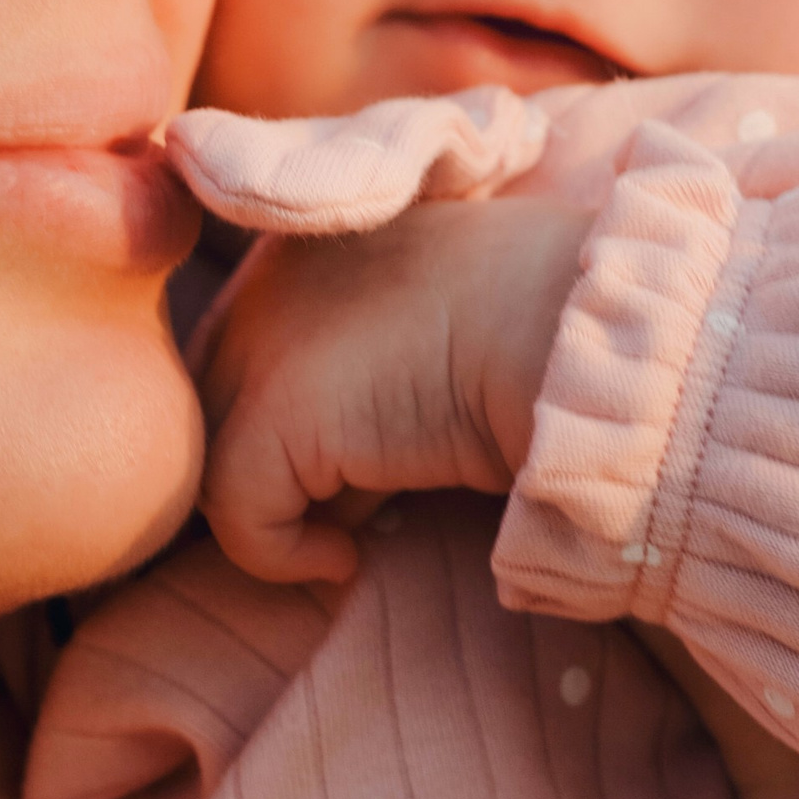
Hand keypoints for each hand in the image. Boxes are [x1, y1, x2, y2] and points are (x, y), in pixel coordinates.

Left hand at [194, 192, 589, 585]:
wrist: (586, 339)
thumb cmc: (546, 342)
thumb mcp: (434, 337)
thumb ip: (357, 382)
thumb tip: (316, 475)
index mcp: (312, 238)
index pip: (242, 351)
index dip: (284, 425)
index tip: (353, 474)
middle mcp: (268, 274)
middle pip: (212, 403)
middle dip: (264, 470)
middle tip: (340, 516)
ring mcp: (263, 333)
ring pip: (214, 458)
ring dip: (277, 512)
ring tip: (355, 529)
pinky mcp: (277, 406)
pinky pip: (236, 513)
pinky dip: (281, 556)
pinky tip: (346, 561)